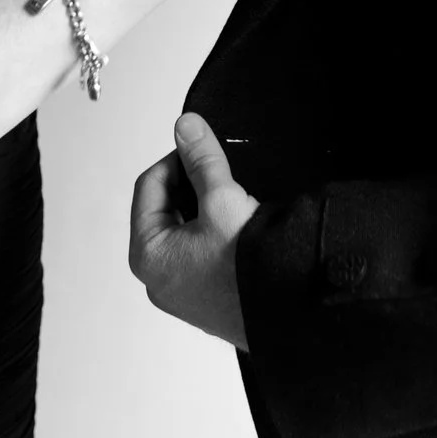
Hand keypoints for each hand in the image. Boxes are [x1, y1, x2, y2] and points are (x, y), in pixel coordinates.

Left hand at [130, 113, 260, 350]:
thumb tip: (185, 126)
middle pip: (163, 212)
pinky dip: (212, 237)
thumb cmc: (248, 266)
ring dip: (202, 212)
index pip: (149, 186)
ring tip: (231, 201)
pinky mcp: (205, 303)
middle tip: (218, 175)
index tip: (200, 148)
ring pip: (183, 235)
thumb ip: (201, 160)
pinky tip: (238, 229)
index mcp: (147, 254)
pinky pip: (198, 258)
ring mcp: (181, 295)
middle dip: (189, 187)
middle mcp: (156, 280)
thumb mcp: (221, 200)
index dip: (175, 160)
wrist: (289, 310)